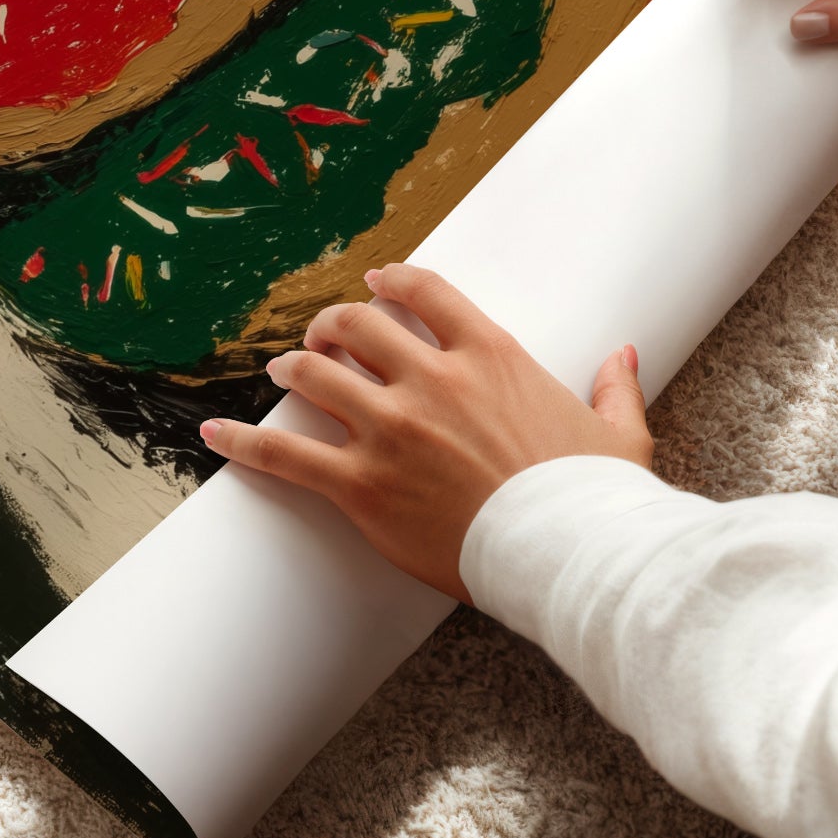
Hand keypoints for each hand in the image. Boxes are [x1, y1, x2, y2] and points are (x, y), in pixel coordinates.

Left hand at [201, 264, 649, 602]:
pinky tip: (214, 433)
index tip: (374, 283)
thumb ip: (614, 387)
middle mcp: (433, 380)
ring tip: (280, 371)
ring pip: (316, 375)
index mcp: (490, 356)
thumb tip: (623, 355)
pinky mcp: (363, 485)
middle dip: (331, 324)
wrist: (569, 555)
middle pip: (357, 326)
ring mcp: (392, 429)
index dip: (391, 282)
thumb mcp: (617, 434)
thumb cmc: (594, 499)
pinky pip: (286, 454)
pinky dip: (244, 441)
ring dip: (292, 368)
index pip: (425, 293)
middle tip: (320, 335)